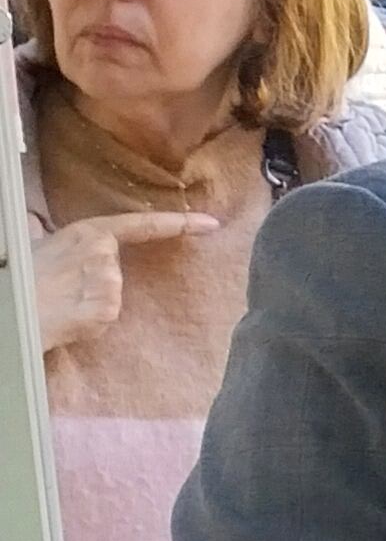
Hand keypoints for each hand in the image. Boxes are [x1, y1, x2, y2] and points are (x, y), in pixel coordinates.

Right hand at [29, 209, 214, 356]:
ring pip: (113, 296)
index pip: (143, 225)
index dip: (179, 223)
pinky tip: (69, 317)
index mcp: (89, 232)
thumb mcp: (40, 247)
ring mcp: (108, 280)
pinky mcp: (108, 309)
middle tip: (60, 289)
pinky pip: (106, 317)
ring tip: (60, 302)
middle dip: (96, 284)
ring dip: (92, 302)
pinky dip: (90, 322)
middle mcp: (103, 251)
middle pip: (118, 271)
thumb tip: (36, 218)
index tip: (211, 223)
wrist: (12, 311)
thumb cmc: (21, 281)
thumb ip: (64, 240)